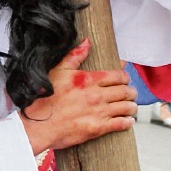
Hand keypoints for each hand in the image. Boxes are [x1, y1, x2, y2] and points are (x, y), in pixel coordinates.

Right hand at [18, 38, 135, 154]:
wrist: (38, 125)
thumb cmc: (44, 99)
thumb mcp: (58, 72)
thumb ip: (74, 56)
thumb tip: (87, 42)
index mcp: (88, 79)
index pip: (118, 75)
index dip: (125, 76)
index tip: (124, 79)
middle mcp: (97, 95)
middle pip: (126, 91)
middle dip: (131, 91)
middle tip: (130, 93)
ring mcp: (98, 112)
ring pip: (127, 107)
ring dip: (131, 106)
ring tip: (130, 106)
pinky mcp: (98, 128)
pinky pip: (121, 124)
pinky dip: (128, 122)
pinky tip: (128, 120)